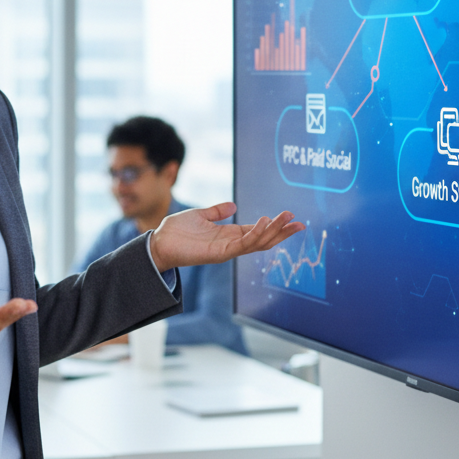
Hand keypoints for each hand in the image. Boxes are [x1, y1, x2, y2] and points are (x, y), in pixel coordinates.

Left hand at [149, 202, 303, 272]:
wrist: (158, 242)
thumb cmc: (176, 231)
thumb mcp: (200, 215)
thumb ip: (217, 211)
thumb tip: (233, 205)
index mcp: (229, 235)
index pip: (258, 231)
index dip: (275, 225)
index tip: (292, 218)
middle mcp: (231, 244)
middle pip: (263, 239)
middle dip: (282, 232)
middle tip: (299, 222)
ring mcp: (227, 250)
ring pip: (257, 242)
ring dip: (273, 231)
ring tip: (286, 218)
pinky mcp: (219, 253)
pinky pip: (242, 244)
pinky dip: (255, 234)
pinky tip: (264, 221)